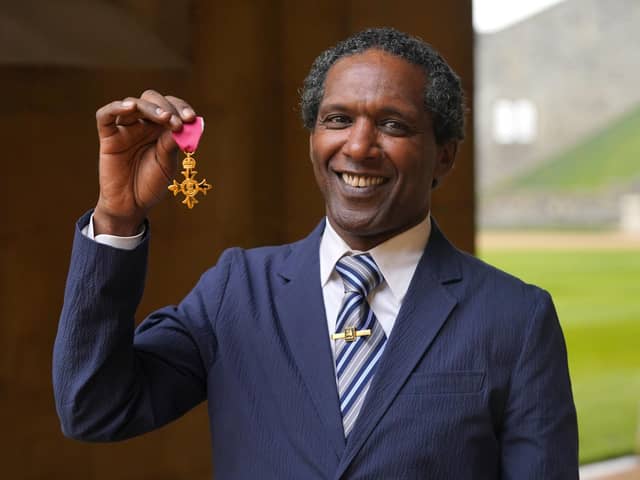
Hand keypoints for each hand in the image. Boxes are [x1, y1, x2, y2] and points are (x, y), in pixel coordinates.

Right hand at [93, 90, 196, 235]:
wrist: (132, 204)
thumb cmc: (151, 184)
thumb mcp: (167, 164)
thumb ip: (171, 144)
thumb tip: (182, 124)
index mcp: (161, 129)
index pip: (170, 107)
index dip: (181, 108)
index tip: (191, 118)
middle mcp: (143, 125)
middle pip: (152, 100)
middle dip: (167, 106)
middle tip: (178, 121)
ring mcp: (125, 129)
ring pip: (134, 104)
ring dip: (151, 108)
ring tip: (165, 118)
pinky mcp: (108, 137)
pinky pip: (105, 115)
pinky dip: (117, 107)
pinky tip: (131, 107)